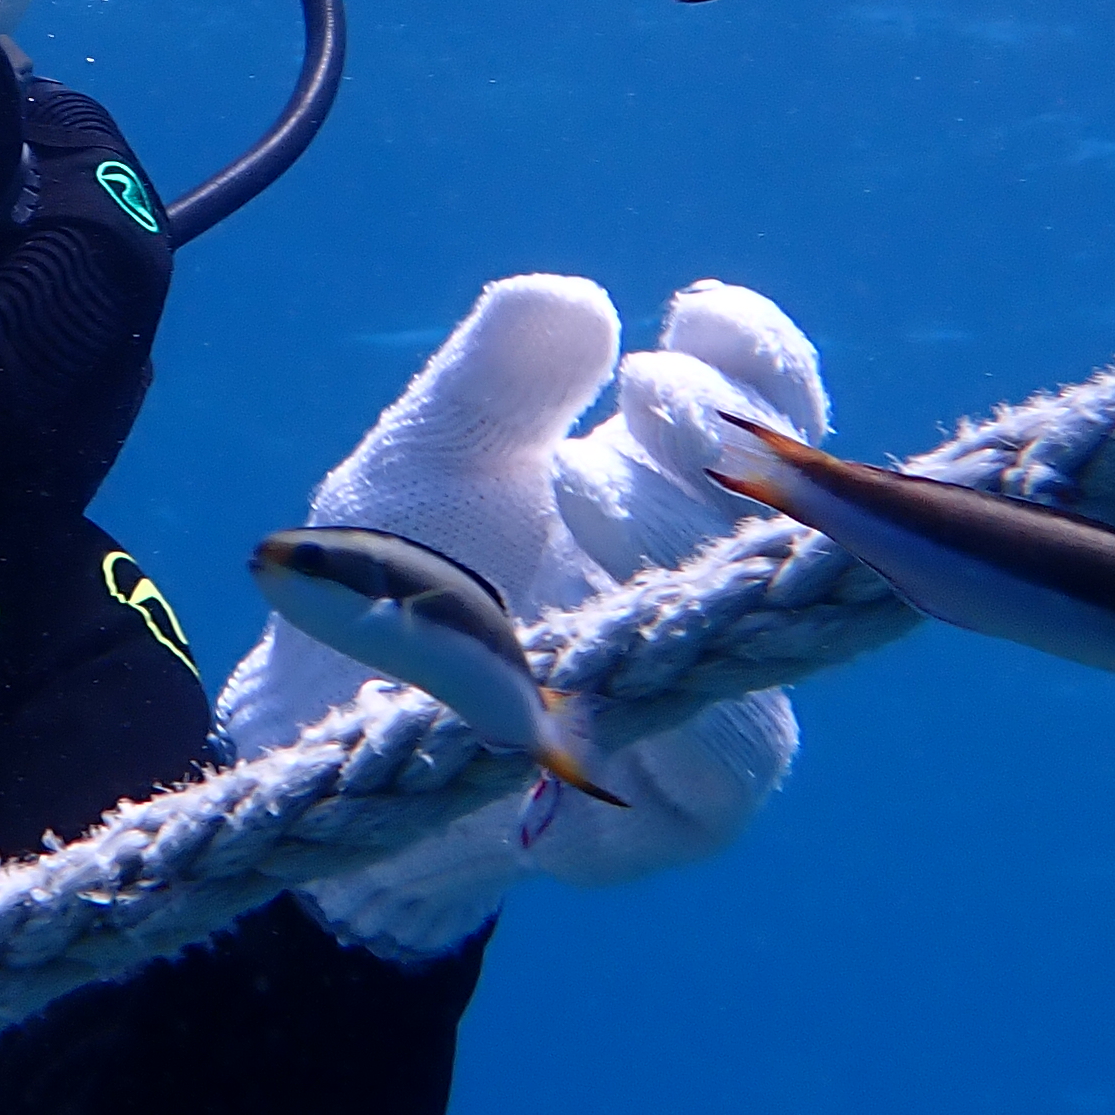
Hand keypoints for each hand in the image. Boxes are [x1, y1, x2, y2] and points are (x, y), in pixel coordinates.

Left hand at [214, 276, 812, 958]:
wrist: (323, 728)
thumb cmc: (398, 580)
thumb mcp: (431, 456)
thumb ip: (497, 376)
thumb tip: (580, 302)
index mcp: (682, 494)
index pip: (777, 417)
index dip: (757, 355)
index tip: (689, 309)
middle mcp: (720, 596)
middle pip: (791, 506)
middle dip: (719, 428)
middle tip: (639, 386)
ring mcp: (718, 708)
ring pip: (751, 623)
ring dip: (679, 533)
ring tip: (575, 476)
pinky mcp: (688, 813)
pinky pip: (725, 749)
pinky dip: (655, 674)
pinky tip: (575, 625)